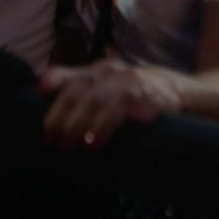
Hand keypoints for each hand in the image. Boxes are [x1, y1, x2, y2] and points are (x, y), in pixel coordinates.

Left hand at [38, 59, 180, 150]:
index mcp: (95, 72)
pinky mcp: (142, 96)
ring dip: (77, 125)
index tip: (39, 93)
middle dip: (59, 117)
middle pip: (75, 91)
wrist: (179, 91)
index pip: (68, 73)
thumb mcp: (108, 89)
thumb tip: (48, 107)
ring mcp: (125, 82)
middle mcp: (107, 72)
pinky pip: (117, 111)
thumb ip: (81, 93)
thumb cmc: (135, 94)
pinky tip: (92, 143)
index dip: (53, 81)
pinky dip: (102, 128)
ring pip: (93, 101)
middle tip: (50, 140)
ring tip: (67, 146)